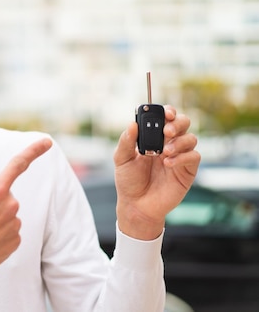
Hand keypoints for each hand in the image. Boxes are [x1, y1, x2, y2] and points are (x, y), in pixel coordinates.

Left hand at [114, 106, 200, 239]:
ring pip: (191, 138)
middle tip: (166, 131)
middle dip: (177, 123)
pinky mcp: (187, 170)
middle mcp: (169, 143)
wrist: (137, 205)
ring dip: (179, 142)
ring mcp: (180, 156)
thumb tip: (132, 124)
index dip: (168, 112)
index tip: (165, 113)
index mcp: (153, 137)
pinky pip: (194, 157)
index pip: (165, 118)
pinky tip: (168, 163)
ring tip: (164, 152)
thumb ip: (126, 141)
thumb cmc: (129, 181)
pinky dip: (182, 157)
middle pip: (183, 123)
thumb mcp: (122, 159)